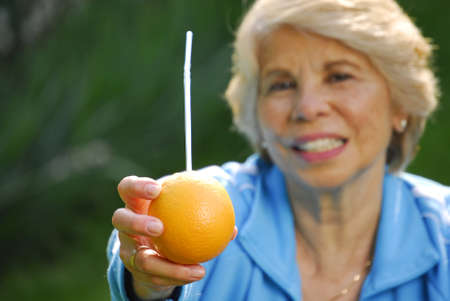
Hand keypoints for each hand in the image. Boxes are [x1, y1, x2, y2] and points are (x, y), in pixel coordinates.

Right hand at [112, 176, 205, 299]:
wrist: (155, 253)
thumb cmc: (173, 223)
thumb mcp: (184, 214)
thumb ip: (203, 213)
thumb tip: (233, 228)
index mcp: (135, 203)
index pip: (128, 189)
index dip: (137, 186)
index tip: (157, 188)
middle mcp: (125, 226)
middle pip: (119, 219)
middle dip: (136, 222)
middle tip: (159, 227)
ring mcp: (127, 249)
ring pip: (137, 258)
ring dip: (163, 263)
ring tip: (192, 266)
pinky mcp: (135, 270)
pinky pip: (156, 275)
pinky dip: (178, 274)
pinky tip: (198, 272)